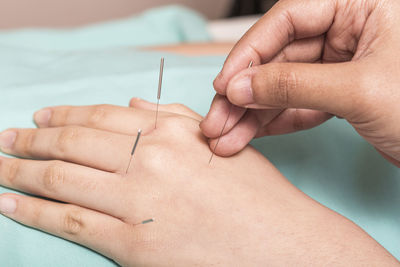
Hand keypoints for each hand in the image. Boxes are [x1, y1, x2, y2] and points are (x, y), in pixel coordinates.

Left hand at [0, 100, 395, 265]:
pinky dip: (33, 210)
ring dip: (21, 169)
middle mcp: (149, 159)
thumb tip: (131, 100)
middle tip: (6, 138)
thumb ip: (174, 116)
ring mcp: (137, 202)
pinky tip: (10, 203)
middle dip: (31, 138)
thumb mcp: (220, 143)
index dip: (63, 114)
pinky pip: (70, 222)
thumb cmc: (256, 194)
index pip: (100, 115)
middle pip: (72, 142)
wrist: (281, 246)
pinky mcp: (131, 245)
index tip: (39, 116)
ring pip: (61, 178)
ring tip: (0, 164)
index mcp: (171, 132)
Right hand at [200, 0, 399, 166]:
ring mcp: (343, 62)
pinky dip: (275, 122)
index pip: (288, 19)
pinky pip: (300, 104)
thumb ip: (293, 84)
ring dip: (252, 114)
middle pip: (279, 56)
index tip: (223, 85)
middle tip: (216, 121)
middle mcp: (351, 28)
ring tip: (225, 138)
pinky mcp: (342, 93)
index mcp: (362, 3)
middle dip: (244, 93)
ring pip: (285, 84)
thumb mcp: (359, 90)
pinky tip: (251, 135)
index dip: (249, 53)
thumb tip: (239, 86)